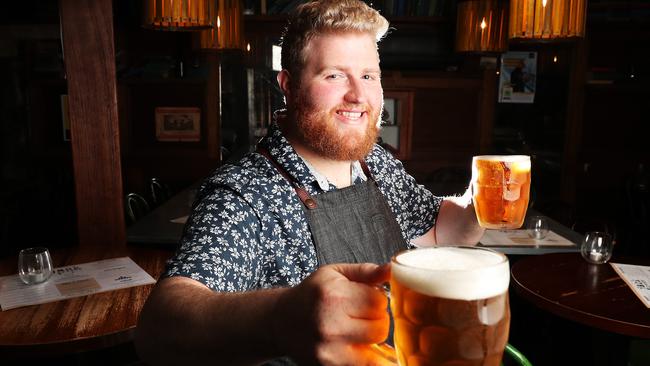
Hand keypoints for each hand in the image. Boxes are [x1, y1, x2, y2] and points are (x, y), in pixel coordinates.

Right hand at [272, 263, 394, 365]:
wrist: (281, 321)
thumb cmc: (311, 294)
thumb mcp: (335, 274)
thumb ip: (366, 271)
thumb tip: (392, 270)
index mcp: (334, 295)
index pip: (379, 302)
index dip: (378, 299)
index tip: (368, 298)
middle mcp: (330, 323)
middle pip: (381, 327)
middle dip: (377, 320)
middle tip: (362, 316)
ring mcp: (328, 349)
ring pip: (375, 348)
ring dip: (371, 339)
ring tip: (358, 329)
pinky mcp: (328, 365)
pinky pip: (364, 364)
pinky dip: (366, 356)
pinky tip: (357, 345)